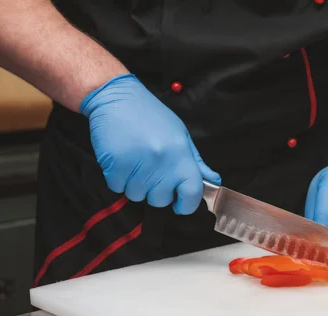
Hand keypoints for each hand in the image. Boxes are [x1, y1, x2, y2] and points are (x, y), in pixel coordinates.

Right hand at [80, 74, 220, 214]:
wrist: (116, 97)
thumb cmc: (150, 116)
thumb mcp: (180, 135)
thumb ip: (196, 162)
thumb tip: (212, 182)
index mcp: (181, 155)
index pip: (192, 193)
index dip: (186, 204)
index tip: (180, 203)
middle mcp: (161, 162)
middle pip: (160, 200)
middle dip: (155, 191)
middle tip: (150, 171)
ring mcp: (137, 165)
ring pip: (137, 196)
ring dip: (134, 185)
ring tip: (134, 162)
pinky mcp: (115, 166)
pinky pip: (117, 188)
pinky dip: (117, 179)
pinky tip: (121, 160)